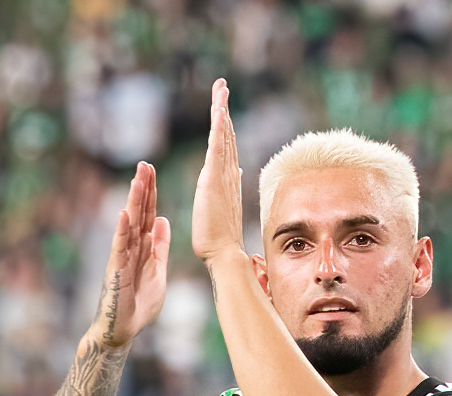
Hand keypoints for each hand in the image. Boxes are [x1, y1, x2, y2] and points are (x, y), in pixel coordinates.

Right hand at [90, 161, 170, 348]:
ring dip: (133, 204)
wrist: (123, 330)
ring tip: (137, 181)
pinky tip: (123, 215)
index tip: (152, 170)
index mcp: (142, 248)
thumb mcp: (157, 271)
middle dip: (142, 190)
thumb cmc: (139, 304)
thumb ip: (159, 247)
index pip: (147, 215)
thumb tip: (162, 220)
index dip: (150, 194)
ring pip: (128, 226)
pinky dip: (121, 232)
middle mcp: (130, 249)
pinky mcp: (116, 272)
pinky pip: (119, 249)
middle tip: (145, 164)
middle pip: (137, 214)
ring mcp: (121, 259)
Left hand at [192, 79, 244, 266]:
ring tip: (221, 88)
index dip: (225, 126)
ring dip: (221, 110)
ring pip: (223, 136)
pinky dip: (219, 128)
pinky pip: (217, 147)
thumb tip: (238, 172)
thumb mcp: (220, 209)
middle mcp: (228, 175)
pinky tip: (219, 111)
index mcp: (227, 181)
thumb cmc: (218, 241)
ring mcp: (222, 176)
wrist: (222, 253)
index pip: (226, 148)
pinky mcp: (214, 180)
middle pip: (226, 135)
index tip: (223, 106)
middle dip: (223, 109)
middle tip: (222, 86)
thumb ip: (228, 190)